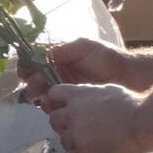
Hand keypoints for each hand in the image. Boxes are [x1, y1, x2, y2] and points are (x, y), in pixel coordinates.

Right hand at [18, 37, 137, 101]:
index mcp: (58, 57)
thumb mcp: (84, 46)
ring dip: (39, 94)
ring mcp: (63, 89)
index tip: (26, 69)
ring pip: (41, 93)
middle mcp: (57, 73)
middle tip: (38, 83)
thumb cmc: (107, 58)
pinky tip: (52, 103)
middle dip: (32, 81)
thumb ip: (63, 49)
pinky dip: (49, 105)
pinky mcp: (70, 104)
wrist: (127, 78)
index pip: (35, 60)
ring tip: (44, 94)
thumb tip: (43, 53)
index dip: (27, 64)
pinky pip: (53, 106)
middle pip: (33, 78)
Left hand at [43, 82, 145, 152]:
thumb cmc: (132, 106)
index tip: (63, 107)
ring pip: (63, 140)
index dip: (57, 101)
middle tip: (77, 128)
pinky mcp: (84, 152)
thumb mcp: (108, 90)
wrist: (142, 125)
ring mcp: (77, 134)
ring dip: (73, 142)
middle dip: (63, 124)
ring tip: (89, 142)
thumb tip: (85, 98)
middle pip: (54, 120)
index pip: (54, 94)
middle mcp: (73, 114)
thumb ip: (90, 95)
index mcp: (79, 95)